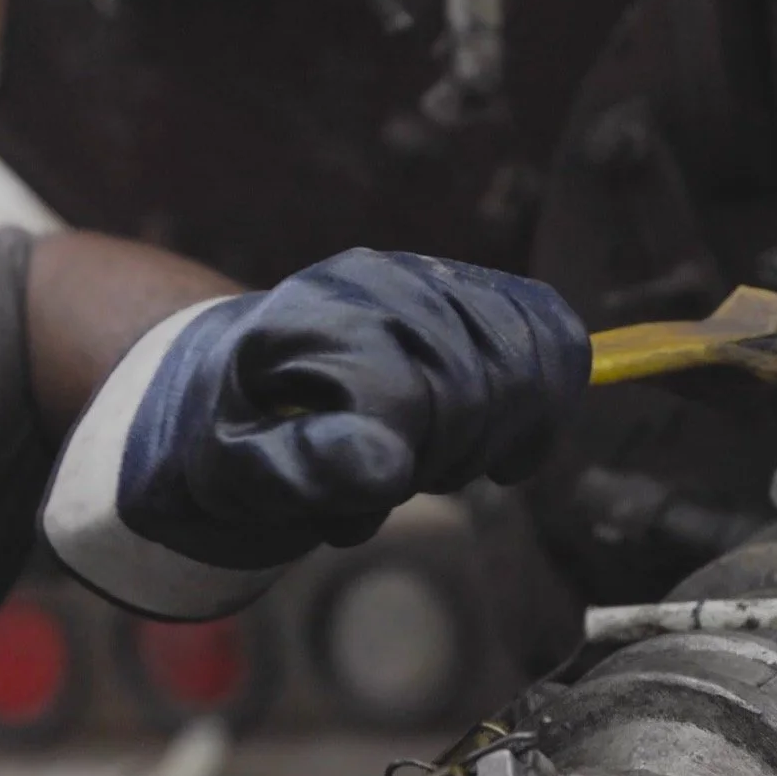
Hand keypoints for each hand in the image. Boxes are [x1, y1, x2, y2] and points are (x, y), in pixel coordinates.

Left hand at [41, 248, 590, 618]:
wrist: (235, 379)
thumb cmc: (237, 436)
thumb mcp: (228, 472)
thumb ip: (294, 473)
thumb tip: (382, 467)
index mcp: (307, 323)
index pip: (402, 401)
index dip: (399, 468)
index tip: (370, 497)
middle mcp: (376, 282)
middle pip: (473, 389)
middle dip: (448, 462)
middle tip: (401, 481)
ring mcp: (429, 278)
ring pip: (524, 364)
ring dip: (497, 436)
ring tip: (438, 456)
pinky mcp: (473, 287)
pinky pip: (549, 332)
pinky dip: (542, 398)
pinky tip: (504, 435)